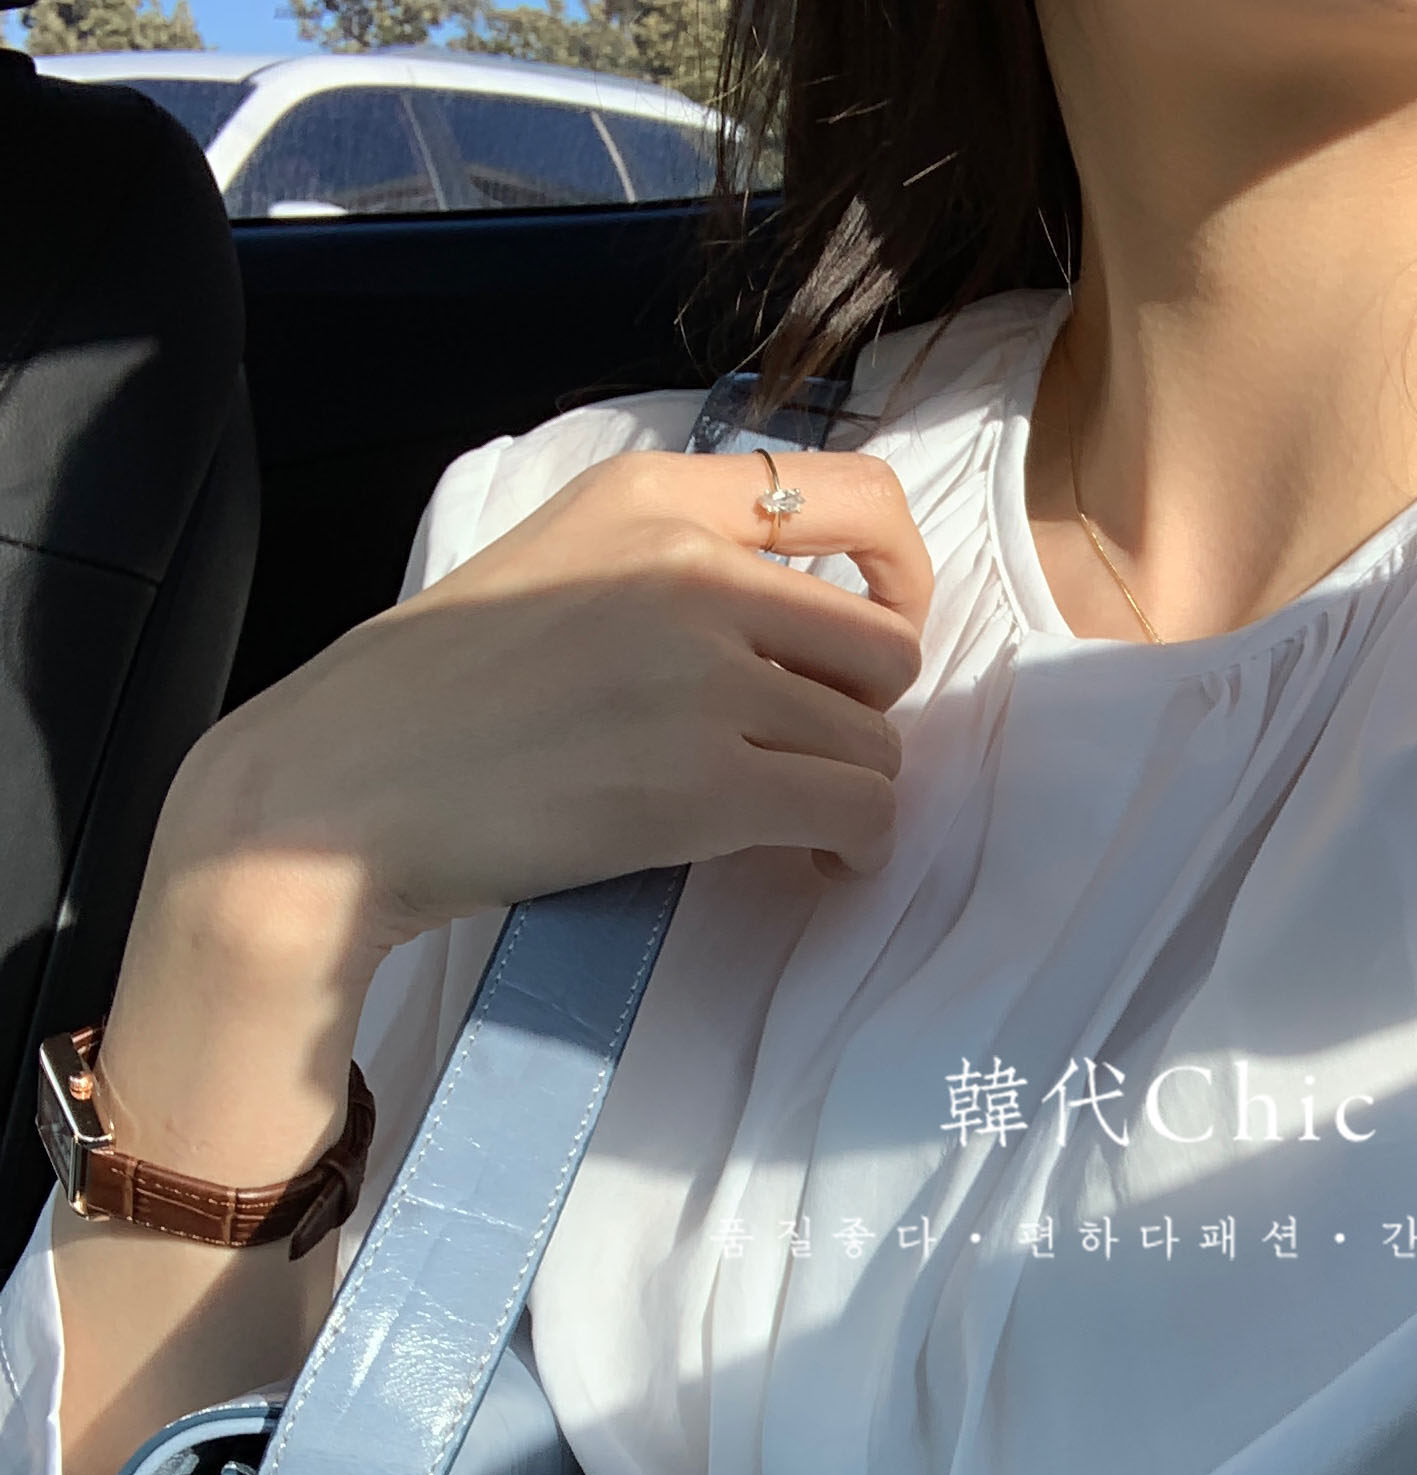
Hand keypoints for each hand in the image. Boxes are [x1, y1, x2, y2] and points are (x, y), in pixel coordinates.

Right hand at [92, 443, 933, 1185]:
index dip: (903, 573)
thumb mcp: (555, 559)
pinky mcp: (704, 787)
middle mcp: (692, 571)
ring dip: (851, 791)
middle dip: (863, 711)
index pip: (861, 496)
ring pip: (878, 742)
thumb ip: (673, 560)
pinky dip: (856, 848)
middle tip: (805, 751)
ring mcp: (703, 680)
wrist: (339, 791)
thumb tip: (802, 612)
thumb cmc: (433, 695)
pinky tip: (815, 862)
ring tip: (796, 820)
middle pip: (887, 644)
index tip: (878, 626)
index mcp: (653, 496)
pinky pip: (859, 813)